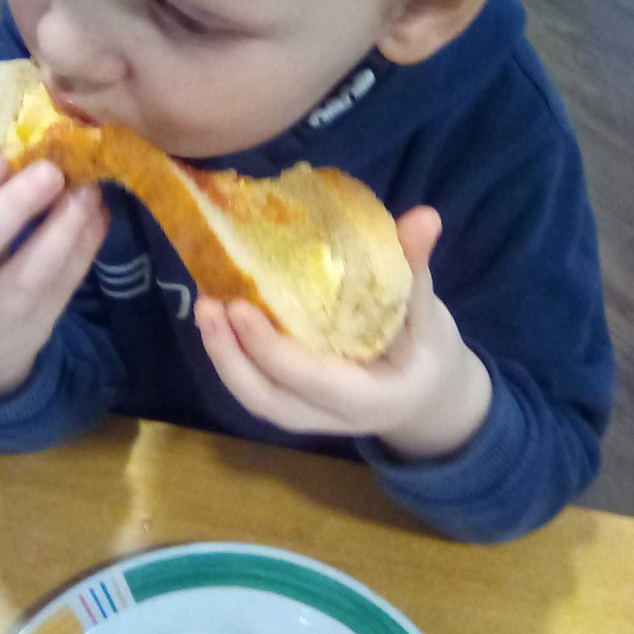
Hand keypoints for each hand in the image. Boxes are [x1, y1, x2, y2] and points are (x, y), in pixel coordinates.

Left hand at [194, 207, 491, 458]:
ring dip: (223, 354)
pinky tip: (218, 314)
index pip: (312, 380)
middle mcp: (330, 417)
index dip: (272, 348)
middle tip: (208, 304)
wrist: (428, 395)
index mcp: (368, 398)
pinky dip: (232, 353)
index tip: (241, 306)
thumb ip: (417, 269)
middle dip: (231, 356)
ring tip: (205, 306)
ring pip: (254, 397)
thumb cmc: (428, 352)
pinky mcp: (293, 401)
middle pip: (267, 400)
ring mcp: (308, 415)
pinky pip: (256, 384)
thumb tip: (424, 216)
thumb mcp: (429, 314)